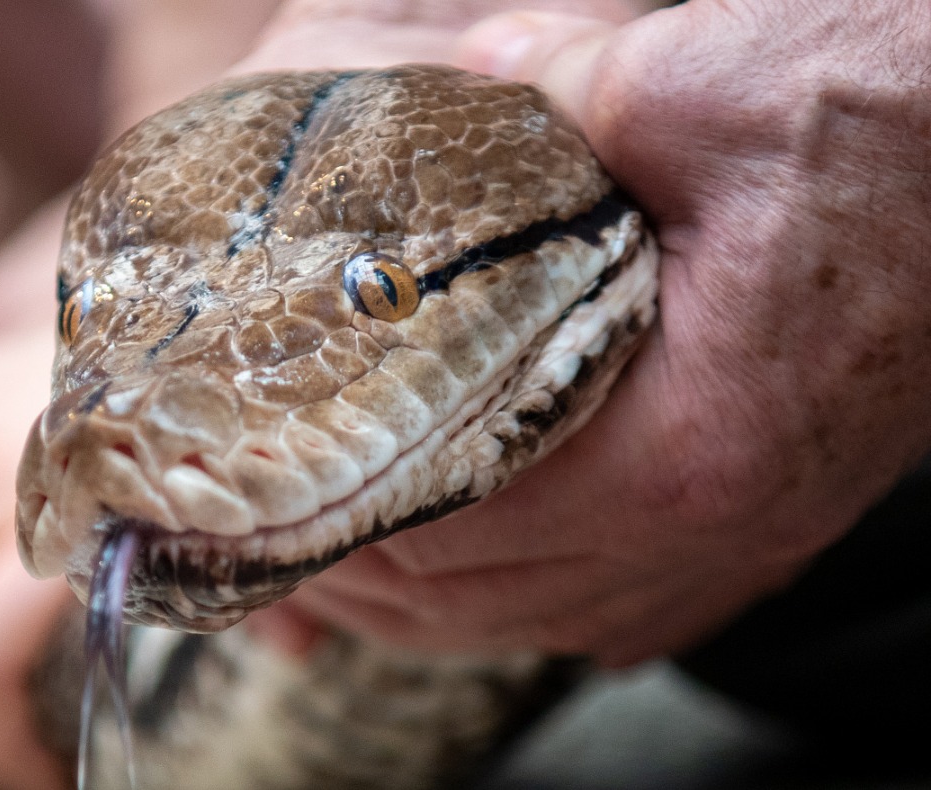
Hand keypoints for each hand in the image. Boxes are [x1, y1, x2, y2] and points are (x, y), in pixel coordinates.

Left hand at [264, 1, 930, 666]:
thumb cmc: (886, 127)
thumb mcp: (698, 90)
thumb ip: (552, 95)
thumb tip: (462, 86)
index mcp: (684, 448)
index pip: (457, 530)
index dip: (345, 517)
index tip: (269, 490)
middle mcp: (714, 523)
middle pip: (480, 598)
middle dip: (366, 567)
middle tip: (276, 523)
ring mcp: (747, 534)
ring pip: (543, 618)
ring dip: (434, 597)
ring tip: (347, 556)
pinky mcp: (762, 516)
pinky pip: (613, 603)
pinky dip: (523, 595)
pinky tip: (476, 569)